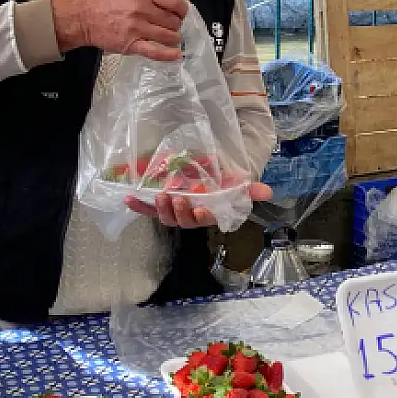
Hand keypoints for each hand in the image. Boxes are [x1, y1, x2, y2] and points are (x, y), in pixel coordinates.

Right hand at [53, 0, 189, 61]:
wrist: (82, 16)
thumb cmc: (103, 1)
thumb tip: (168, 2)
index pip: (173, 1)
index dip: (182, 10)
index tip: (182, 14)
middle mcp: (141, 9)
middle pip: (173, 21)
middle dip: (176, 25)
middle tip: (171, 27)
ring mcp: (137, 28)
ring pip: (168, 36)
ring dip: (174, 39)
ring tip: (172, 39)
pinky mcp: (131, 45)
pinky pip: (155, 51)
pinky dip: (168, 55)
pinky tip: (176, 55)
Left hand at [127, 181, 273, 228]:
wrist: (210, 175)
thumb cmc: (224, 183)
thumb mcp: (237, 184)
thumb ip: (250, 189)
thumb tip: (269, 192)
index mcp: (210, 213)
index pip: (206, 220)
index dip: (202, 217)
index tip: (201, 209)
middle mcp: (192, 216)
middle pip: (183, 222)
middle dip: (179, 212)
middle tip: (175, 197)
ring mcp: (175, 212)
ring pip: (167, 219)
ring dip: (161, 209)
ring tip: (159, 195)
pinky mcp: (161, 206)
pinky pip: (148, 209)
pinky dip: (138, 206)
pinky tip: (128, 199)